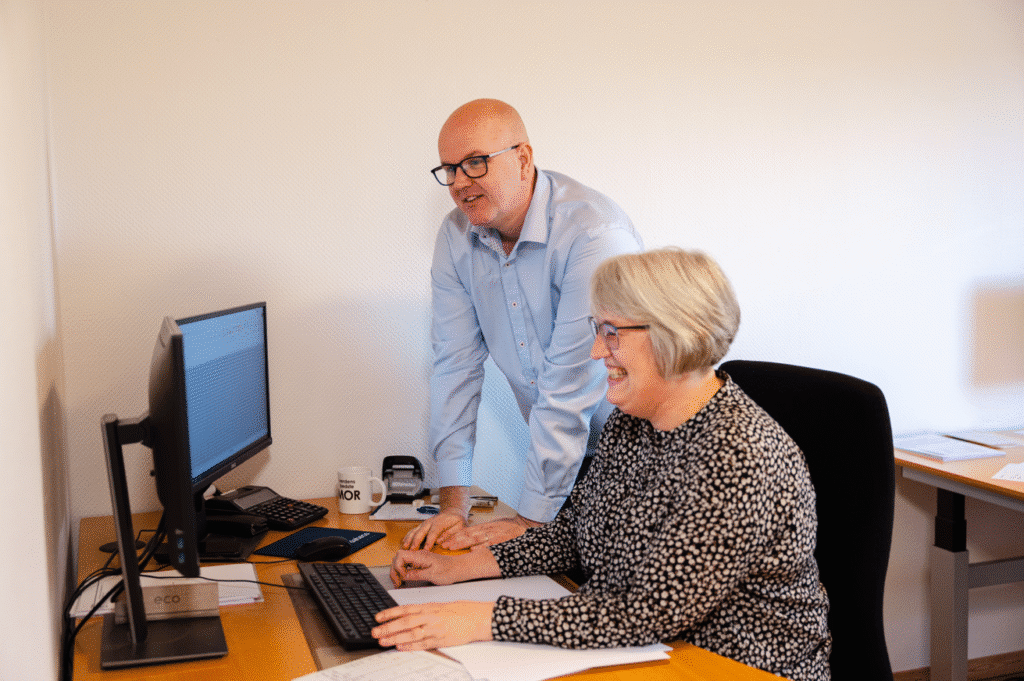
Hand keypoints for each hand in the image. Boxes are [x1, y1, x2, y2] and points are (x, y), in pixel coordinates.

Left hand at [372, 601, 494, 650]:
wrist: (477, 617)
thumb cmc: (459, 611)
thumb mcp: (439, 606)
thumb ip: (423, 611)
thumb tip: (405, 615)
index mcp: (428, 607)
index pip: (405, 609)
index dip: (390, 613)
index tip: (378, 617)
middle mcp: (430, 617)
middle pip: (405, 622)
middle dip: (388, 627)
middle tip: (375, 632)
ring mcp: (435, 629)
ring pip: (411, 633)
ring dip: (395, 637)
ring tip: (383, 641)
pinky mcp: (441, 640)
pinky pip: (423, 643)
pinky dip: (410, 646)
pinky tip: (401, 647)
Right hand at [390, 545, 500, 587]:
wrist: (459, 568)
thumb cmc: (449, 570)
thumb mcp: (432, 575)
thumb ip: (416, 574)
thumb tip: (403, 576)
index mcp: (420, 556)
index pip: (400, 555)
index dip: (397, 566)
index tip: (402, 577)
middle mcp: (418, 555)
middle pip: (398, 558)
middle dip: (394, 570)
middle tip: (397, 583)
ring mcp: (419, 558)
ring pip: (401, 561)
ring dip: (398, 571)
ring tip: (399, 582)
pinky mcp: (421, 562)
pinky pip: (407, 564)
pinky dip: (403, 571)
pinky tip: (405, 578)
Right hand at [401, 510, 466, 549]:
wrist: (453, 512)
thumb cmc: (457, 521)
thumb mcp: (460, 527)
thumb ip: (452, 534)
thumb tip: (441, 542)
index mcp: (440, 523)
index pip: (433, 532)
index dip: (429, 541)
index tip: (426, 550)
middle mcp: (430, 522)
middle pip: (421, 532)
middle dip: (416, 541)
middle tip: (412, 550)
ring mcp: (425, 523)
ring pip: (415, 531)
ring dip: (409, 539)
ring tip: (405, 547)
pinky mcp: (422, 525)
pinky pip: (413, 530)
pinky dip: (408, 536)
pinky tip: (404, 542)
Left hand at [438, 515, 539, 549]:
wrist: (524, 526)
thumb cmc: (508, 528)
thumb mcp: (493, 527)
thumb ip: (482, 532)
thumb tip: (470, 541)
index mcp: (485, 527)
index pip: (466, 531)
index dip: (455, 536)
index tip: (445, 541)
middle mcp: (487, 529)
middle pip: (468, 534)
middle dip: (456, 540)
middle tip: (445, 545)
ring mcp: (494, 534)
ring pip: (476, 538)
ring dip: (463, 543)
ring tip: (453, 547)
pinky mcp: (502, 539)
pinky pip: (490, 543)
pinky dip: (481, 546)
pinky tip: (473, 550)